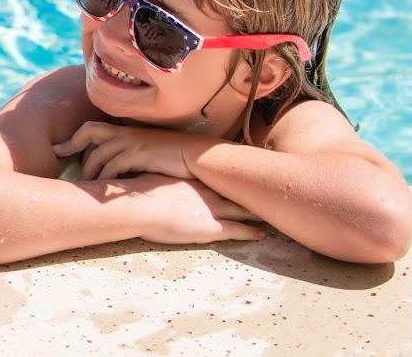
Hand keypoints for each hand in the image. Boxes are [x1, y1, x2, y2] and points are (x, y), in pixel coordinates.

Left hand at [53, 121, 214, 180]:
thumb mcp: (147, 153)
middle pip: (88, 137)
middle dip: (73, 151)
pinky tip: (104, 191)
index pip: (91, 128)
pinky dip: (105, 179)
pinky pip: (114, 166)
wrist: (198, 157)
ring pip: (98, 155)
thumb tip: (111, 172)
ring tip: (85, 188)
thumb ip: (128, 157)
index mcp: (125, 130)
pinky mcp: (139, 153)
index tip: (57, 150)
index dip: (72, 139)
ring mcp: (132, 142)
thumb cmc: (173, 159)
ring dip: (89, 172)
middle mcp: (125, 133)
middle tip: (63, 166)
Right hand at [123, 173, 265, 243]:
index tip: (243, 177)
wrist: (141, 205)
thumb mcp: (153, 180)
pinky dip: (251, 232)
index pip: (219, 178)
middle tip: (268, 192)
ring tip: (271, 213)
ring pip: (242, 210)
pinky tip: (262, 235)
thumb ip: (161, 181)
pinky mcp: (211, 228)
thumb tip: (155, 181)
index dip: (232, 179)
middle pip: (235, 191)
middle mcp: (207, 192)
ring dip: (256, 212)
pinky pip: (237, 230)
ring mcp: (212, 209)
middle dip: (251, 192)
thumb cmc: (140, 194)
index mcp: (193, 181)